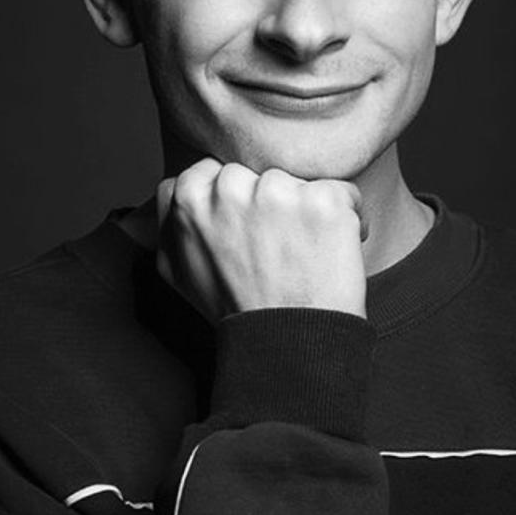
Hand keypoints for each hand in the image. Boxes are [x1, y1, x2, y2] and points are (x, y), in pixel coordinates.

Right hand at [155, 159, 366, 320]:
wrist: (287, 344)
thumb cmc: (236, 311)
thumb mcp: (177, 273)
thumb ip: (169, 224)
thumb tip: (172, 196)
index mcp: (190, 200)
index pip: (210, 170)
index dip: (233, 199)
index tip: (245, 226)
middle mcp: (230, 190)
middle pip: (256, 172)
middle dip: (268, 201)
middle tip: (274, 245)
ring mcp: (278, 192)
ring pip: (296, 180)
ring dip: (305, 209)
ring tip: (302, 251)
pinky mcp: (324, 201)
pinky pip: (344, 193)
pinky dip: (346, 218)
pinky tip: (331, 249)